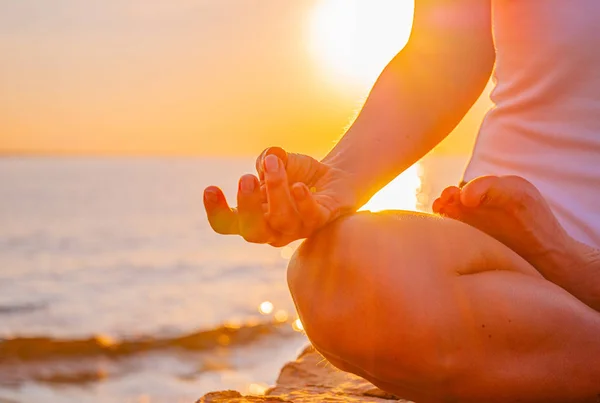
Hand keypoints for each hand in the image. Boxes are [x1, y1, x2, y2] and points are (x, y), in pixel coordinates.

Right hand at [203, 147, 357, 246]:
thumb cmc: (298, 173)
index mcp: (254, 217)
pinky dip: (303, 202)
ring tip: (274, 165)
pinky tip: (298, 186)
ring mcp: (297, 229)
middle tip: (246, 179)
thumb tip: (270, 157)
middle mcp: (273, 229)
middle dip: (247, 207)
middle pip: (253, 232)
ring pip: (281, 221)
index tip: (210, 188)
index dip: (216, 213)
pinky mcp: (321, 220)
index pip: (228, 225)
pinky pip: (310, 217)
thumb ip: (268, 159)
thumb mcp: (278, 161)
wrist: (335, 176)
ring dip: (276, 191)